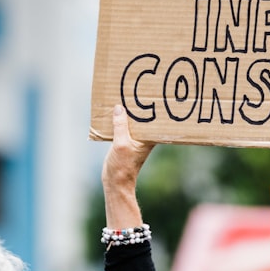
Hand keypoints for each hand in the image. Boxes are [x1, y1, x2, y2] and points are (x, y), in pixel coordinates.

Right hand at [102, 104, 154, 226]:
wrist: (115, 181)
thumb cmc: (122, 166)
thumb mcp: (121, 144)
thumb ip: (120, 126)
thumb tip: (119, 108)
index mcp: (149, 138)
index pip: (155, 119)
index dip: (156, 107)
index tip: (156, 95)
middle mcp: (144, 137)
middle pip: (144, 118)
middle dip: (141, 106)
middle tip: (138, 89)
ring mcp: (134, 139)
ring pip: (132, 121)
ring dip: (129, 112)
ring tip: (125, 96)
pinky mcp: (125, 141)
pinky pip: (123, 126)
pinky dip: (119, 119)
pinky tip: (114, 111)